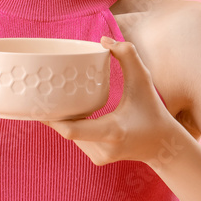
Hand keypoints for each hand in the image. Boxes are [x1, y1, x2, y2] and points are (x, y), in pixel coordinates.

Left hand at [39, 36, 180, 165]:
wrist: (162, 145)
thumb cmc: (152, 110)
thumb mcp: (143, 80)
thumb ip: (127, 55)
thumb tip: (103, 40)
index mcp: (112, 131)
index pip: (72, 130)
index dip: (51, 118)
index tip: (39, 102)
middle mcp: (103, 148)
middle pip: (66, 130)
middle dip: (52, 113)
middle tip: (38, 92)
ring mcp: (99, 157)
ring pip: (69, 135)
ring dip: (61, 120)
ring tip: (49, 100)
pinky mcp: (97, 159)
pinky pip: (76, 140)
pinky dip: (71, 125)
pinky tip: (67, 112)